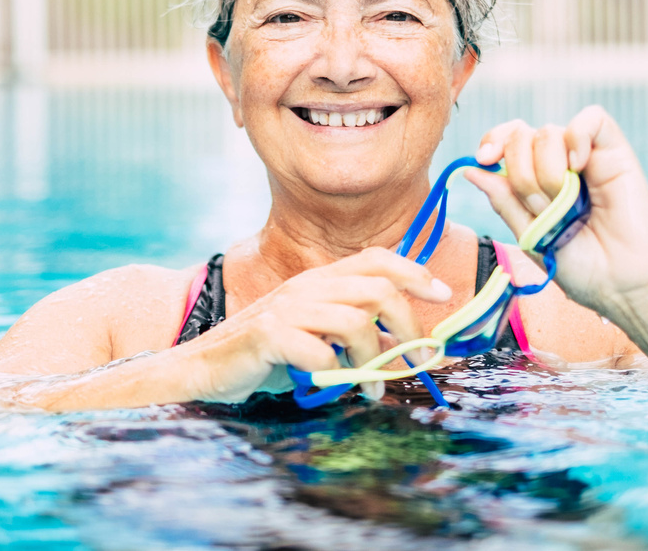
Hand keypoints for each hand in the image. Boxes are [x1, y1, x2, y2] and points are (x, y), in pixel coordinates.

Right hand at [177, 247, 451, 403]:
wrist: (204, 367)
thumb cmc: (267, 355)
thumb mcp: (316, 333)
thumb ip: (353, 328)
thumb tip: (402, 341)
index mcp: (321, 279)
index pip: (377, 258)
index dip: (415, 272)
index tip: (443, 295)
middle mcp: (307, 286)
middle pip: (377, 290)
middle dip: (407, 327)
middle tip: (415, 360)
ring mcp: (286, 307)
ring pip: (355, 323)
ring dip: (374, 362)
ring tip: (374, 388)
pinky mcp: (268, 333)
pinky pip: (320, 354)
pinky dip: (334, 375)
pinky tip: (329, 386)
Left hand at [465, 106, 647, 316]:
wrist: (622, 283)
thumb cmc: (580, 265)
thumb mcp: (530, 235)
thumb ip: (504, 201)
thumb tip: (471, 170)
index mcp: (534, 177)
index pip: (505, 139)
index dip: (492, 141)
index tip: (485, 158)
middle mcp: (557, 161)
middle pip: (520, 135)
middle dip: (522, 176)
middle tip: (541, 208)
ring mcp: (585, 154)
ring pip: (548, 131)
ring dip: (547, 172)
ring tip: (566, 203)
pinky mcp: (614, 151)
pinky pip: (592, 119)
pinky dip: (578, 136)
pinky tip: (579, 166)